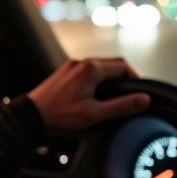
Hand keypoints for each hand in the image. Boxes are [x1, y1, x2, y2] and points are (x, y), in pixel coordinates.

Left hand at [27, 59, 149, 131]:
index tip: (140, 91)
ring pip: (99, 66)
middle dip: (125, 76)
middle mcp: (81, 62)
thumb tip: (144, 99)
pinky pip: (87, 69)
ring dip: (111, 76)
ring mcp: (71, 65)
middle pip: (112, 64)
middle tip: (132, 92)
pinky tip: (96, 92)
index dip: (136, 78)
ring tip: (116, 93)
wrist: (32, 115)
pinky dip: (97, 77)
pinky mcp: (64, 72)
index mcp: (91, 69)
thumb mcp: (95, 114)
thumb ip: (122, 106)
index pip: (123, 67)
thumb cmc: (60, 115)